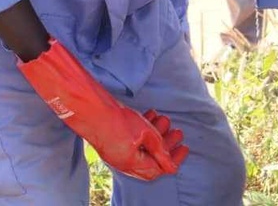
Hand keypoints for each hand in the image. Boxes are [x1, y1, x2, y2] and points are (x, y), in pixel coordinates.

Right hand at [18, 39, 187, 180]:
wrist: (92, 109)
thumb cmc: (118, 121)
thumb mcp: (145, 133)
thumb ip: (159, 149)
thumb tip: (171, 166)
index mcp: (132, 164)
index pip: (158, 169)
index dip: (173, 159)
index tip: (185, 147)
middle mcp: (124, 162)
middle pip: (151, 159)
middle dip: (166, 145)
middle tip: (178, 132)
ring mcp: (117, 152)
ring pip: (143, 147)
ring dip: (156, 134)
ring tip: (165, 119)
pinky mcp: (113, 141)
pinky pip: (133, 140)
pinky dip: (144, 129)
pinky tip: (151, 115)